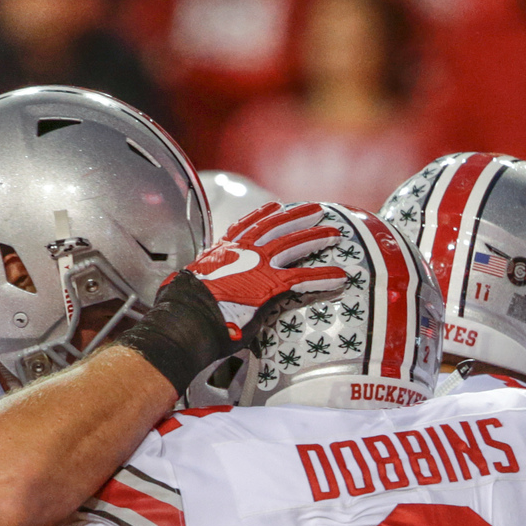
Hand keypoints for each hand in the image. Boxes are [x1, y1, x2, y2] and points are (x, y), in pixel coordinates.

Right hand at [118, 202, 345, 395]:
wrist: (188, 317)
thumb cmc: (185, 309)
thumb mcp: (196, 287)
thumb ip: (212, 285)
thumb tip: (207, 296)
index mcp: (224, 250)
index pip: (246, 225)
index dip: (262, 215)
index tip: (275, 207)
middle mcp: (242, 251)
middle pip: (276, 226)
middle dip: (298, 216)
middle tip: (316, 209)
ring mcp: (258, 265)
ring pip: (294, 244)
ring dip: (317, 237)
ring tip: (335, 233)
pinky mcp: (270, 285)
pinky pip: (303, 278)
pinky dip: (323, 276)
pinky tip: (340, 276)